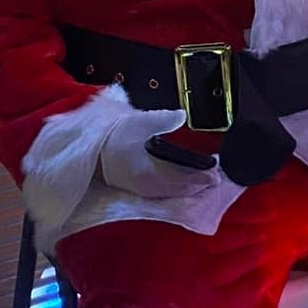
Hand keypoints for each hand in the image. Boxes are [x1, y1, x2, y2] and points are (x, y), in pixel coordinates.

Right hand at [100, 109, 218, 198]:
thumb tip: (181, 115)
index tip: (216, 175)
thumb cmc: (113, 135)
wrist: (90, 148)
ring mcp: (141, 188)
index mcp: (149, 172)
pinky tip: (182, 183)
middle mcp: (147, 185)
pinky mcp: (137, 187)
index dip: (200, 178)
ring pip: (171, 192)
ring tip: (204, 182)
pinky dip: (176, 189)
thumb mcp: (137, 123)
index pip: (182, 179)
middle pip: (179, 189)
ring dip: (188, 188)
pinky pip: (163, 192)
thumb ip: (161, 120)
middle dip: (198, 185)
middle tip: (216, 180)